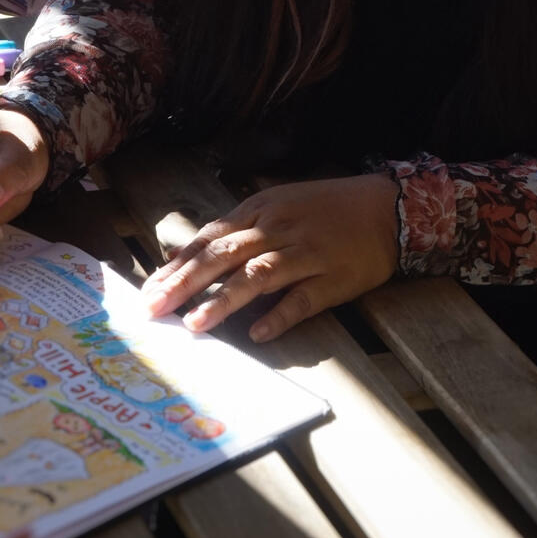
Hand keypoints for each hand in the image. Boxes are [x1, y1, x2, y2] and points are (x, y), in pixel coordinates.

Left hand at [141, 174, 399, 342]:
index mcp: (260, 209)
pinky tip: (257, 333)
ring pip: (257, 276)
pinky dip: (278, 316)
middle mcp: (278, 229)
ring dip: (224, 300)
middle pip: (223, 255)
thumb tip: (186, 256)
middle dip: (185, 283)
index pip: (209, 238)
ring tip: (195, 324)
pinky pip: (302, 299)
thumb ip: (236, 229)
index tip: (148, 291)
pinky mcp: (332, 279)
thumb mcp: (278, 204)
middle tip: (154, 309)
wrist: (388, 208)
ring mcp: (306, 253)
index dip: (177, 266)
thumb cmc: (326, 208)